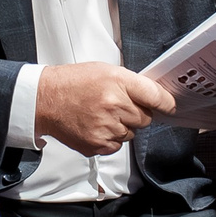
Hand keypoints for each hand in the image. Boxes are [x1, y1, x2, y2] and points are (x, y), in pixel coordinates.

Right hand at [35, 62, 176, 155]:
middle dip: (136, 113)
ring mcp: (106, 128)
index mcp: (118, 82)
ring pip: (132, 133)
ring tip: (102, 114)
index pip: (155, 96)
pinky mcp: (98, 145)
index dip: (166, 103)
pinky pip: (118, 145)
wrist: (45, 100)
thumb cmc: (73, 83)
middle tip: (117, 105)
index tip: (170, 106)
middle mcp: (114, 106)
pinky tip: (96, 125)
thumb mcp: (105, 70)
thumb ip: (130, 83)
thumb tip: (153, 96)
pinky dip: (111, 138)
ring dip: (123, 126)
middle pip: (146, 118)